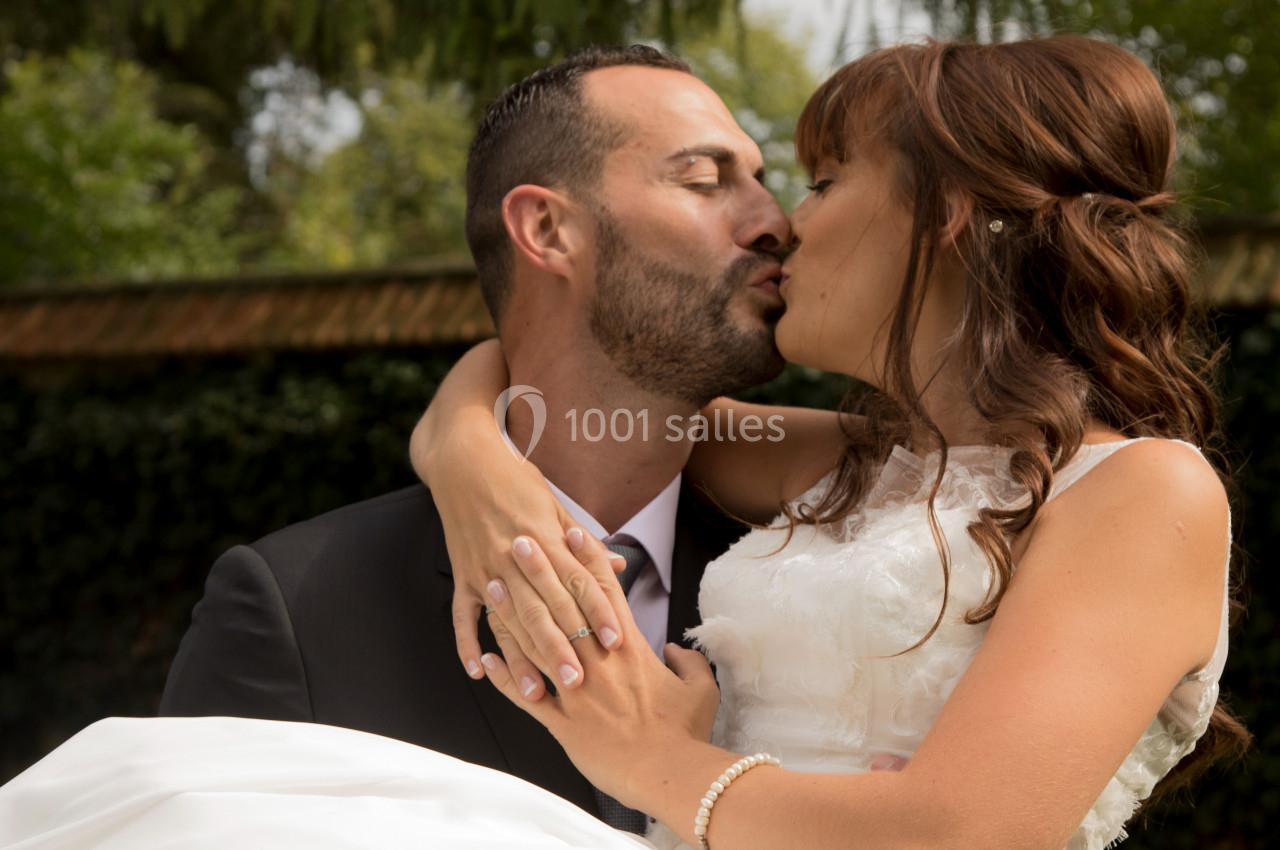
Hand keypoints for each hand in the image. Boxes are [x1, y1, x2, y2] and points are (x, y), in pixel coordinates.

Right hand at [409, 342, 632, 696]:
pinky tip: (478, 672)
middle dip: (562, 647)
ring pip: (507, 621)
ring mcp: (485, 567)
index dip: (597, 611)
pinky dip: (467, 643)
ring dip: (521, 658)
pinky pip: (463, 615)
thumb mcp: (556, 503)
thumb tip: (619, 564)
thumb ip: (584, 542)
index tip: (614, 640)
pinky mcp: (462, 573)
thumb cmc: (516, 478)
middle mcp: (515, 557)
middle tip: (580, 682)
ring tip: (535, 692)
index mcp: (545, 538)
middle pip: (543, 609)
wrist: (464, 459)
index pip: (577, 581)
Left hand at [477, 532, 718, 802]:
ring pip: (536, 643)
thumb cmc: (685, 733)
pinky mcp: (562, 723)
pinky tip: (483, 659)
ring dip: (512, 613)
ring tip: (493, 586)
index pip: (604, 592)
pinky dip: (503, 678)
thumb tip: (676, 649)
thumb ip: (688, 662)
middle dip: (540, 570)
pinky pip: (525, 696)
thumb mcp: (701, 689)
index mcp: (630, 648)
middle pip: (562, 605)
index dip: (587, 559)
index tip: (570, 531)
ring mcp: (575, 691)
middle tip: (518, 540)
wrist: (668, 775)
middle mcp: (597, 661)